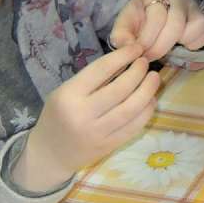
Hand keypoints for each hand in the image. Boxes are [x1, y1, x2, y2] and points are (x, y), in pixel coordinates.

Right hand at [15, 46, 158, 190]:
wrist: (50, 154)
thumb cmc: (57, 116)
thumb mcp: (65, 91)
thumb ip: (92, 79)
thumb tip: (125, 61)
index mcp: (69, 95)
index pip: (101, 69)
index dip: (123, 56)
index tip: (136, 48)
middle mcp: (83, 114)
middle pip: (120, 89)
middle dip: (138, 72)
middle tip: (145, 62)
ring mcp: (97, 132)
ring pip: (131, 108)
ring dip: (147, 90)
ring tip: (153, 78)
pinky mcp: (108, 146)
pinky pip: (133, 126)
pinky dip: (146, 111)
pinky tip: (150, 100)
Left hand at [111, 0, 203, 60]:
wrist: (159, 14)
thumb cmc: (141, 19)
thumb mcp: (126, 24)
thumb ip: (121, 35)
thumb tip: (127, 48)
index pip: (156, 16)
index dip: (147, 38)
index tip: (138, 52)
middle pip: (176, 24)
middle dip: (159, 46)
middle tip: (148, 57)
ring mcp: (193, 6)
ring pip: (193, 27)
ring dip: (176, 44)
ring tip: (162, 51)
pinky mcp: (203, 20)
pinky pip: (203, 35)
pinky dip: (192, 45)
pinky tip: (179, 45)